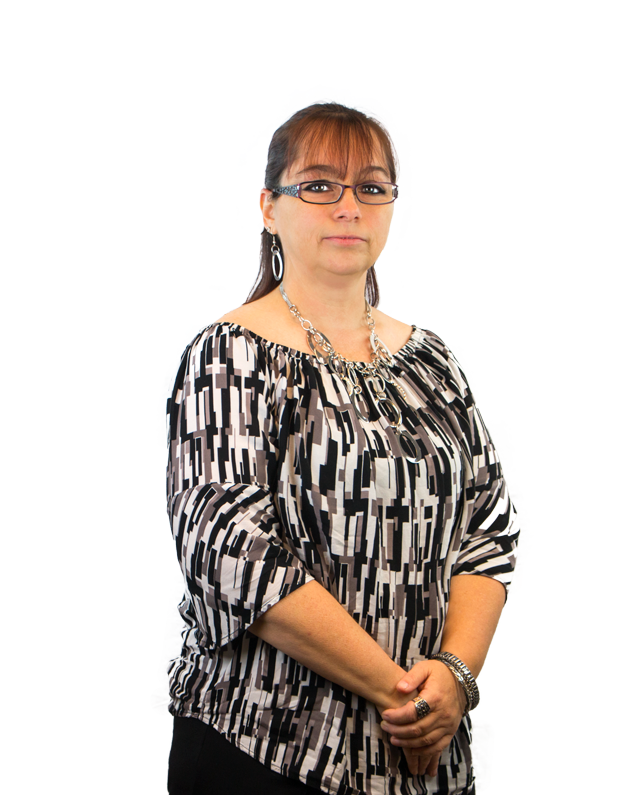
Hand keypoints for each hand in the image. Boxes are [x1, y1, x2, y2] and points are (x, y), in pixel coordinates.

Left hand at [381, 660, 467, 777]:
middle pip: (417, 728)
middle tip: (384, 727)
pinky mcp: (451, 731)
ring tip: (393, 739)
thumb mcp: (424, 668)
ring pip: (425, 740)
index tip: (385, 715)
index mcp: (435, 697)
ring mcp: (448, 725)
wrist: (460, 679)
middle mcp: (443, 713)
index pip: (413, 712)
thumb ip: (411, 677)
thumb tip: (399, 688)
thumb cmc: (439, 673)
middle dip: (398, 730)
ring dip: (407, 742)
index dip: (397, 716)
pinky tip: (410, 749)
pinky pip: (437, 747)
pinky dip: (423, 751)